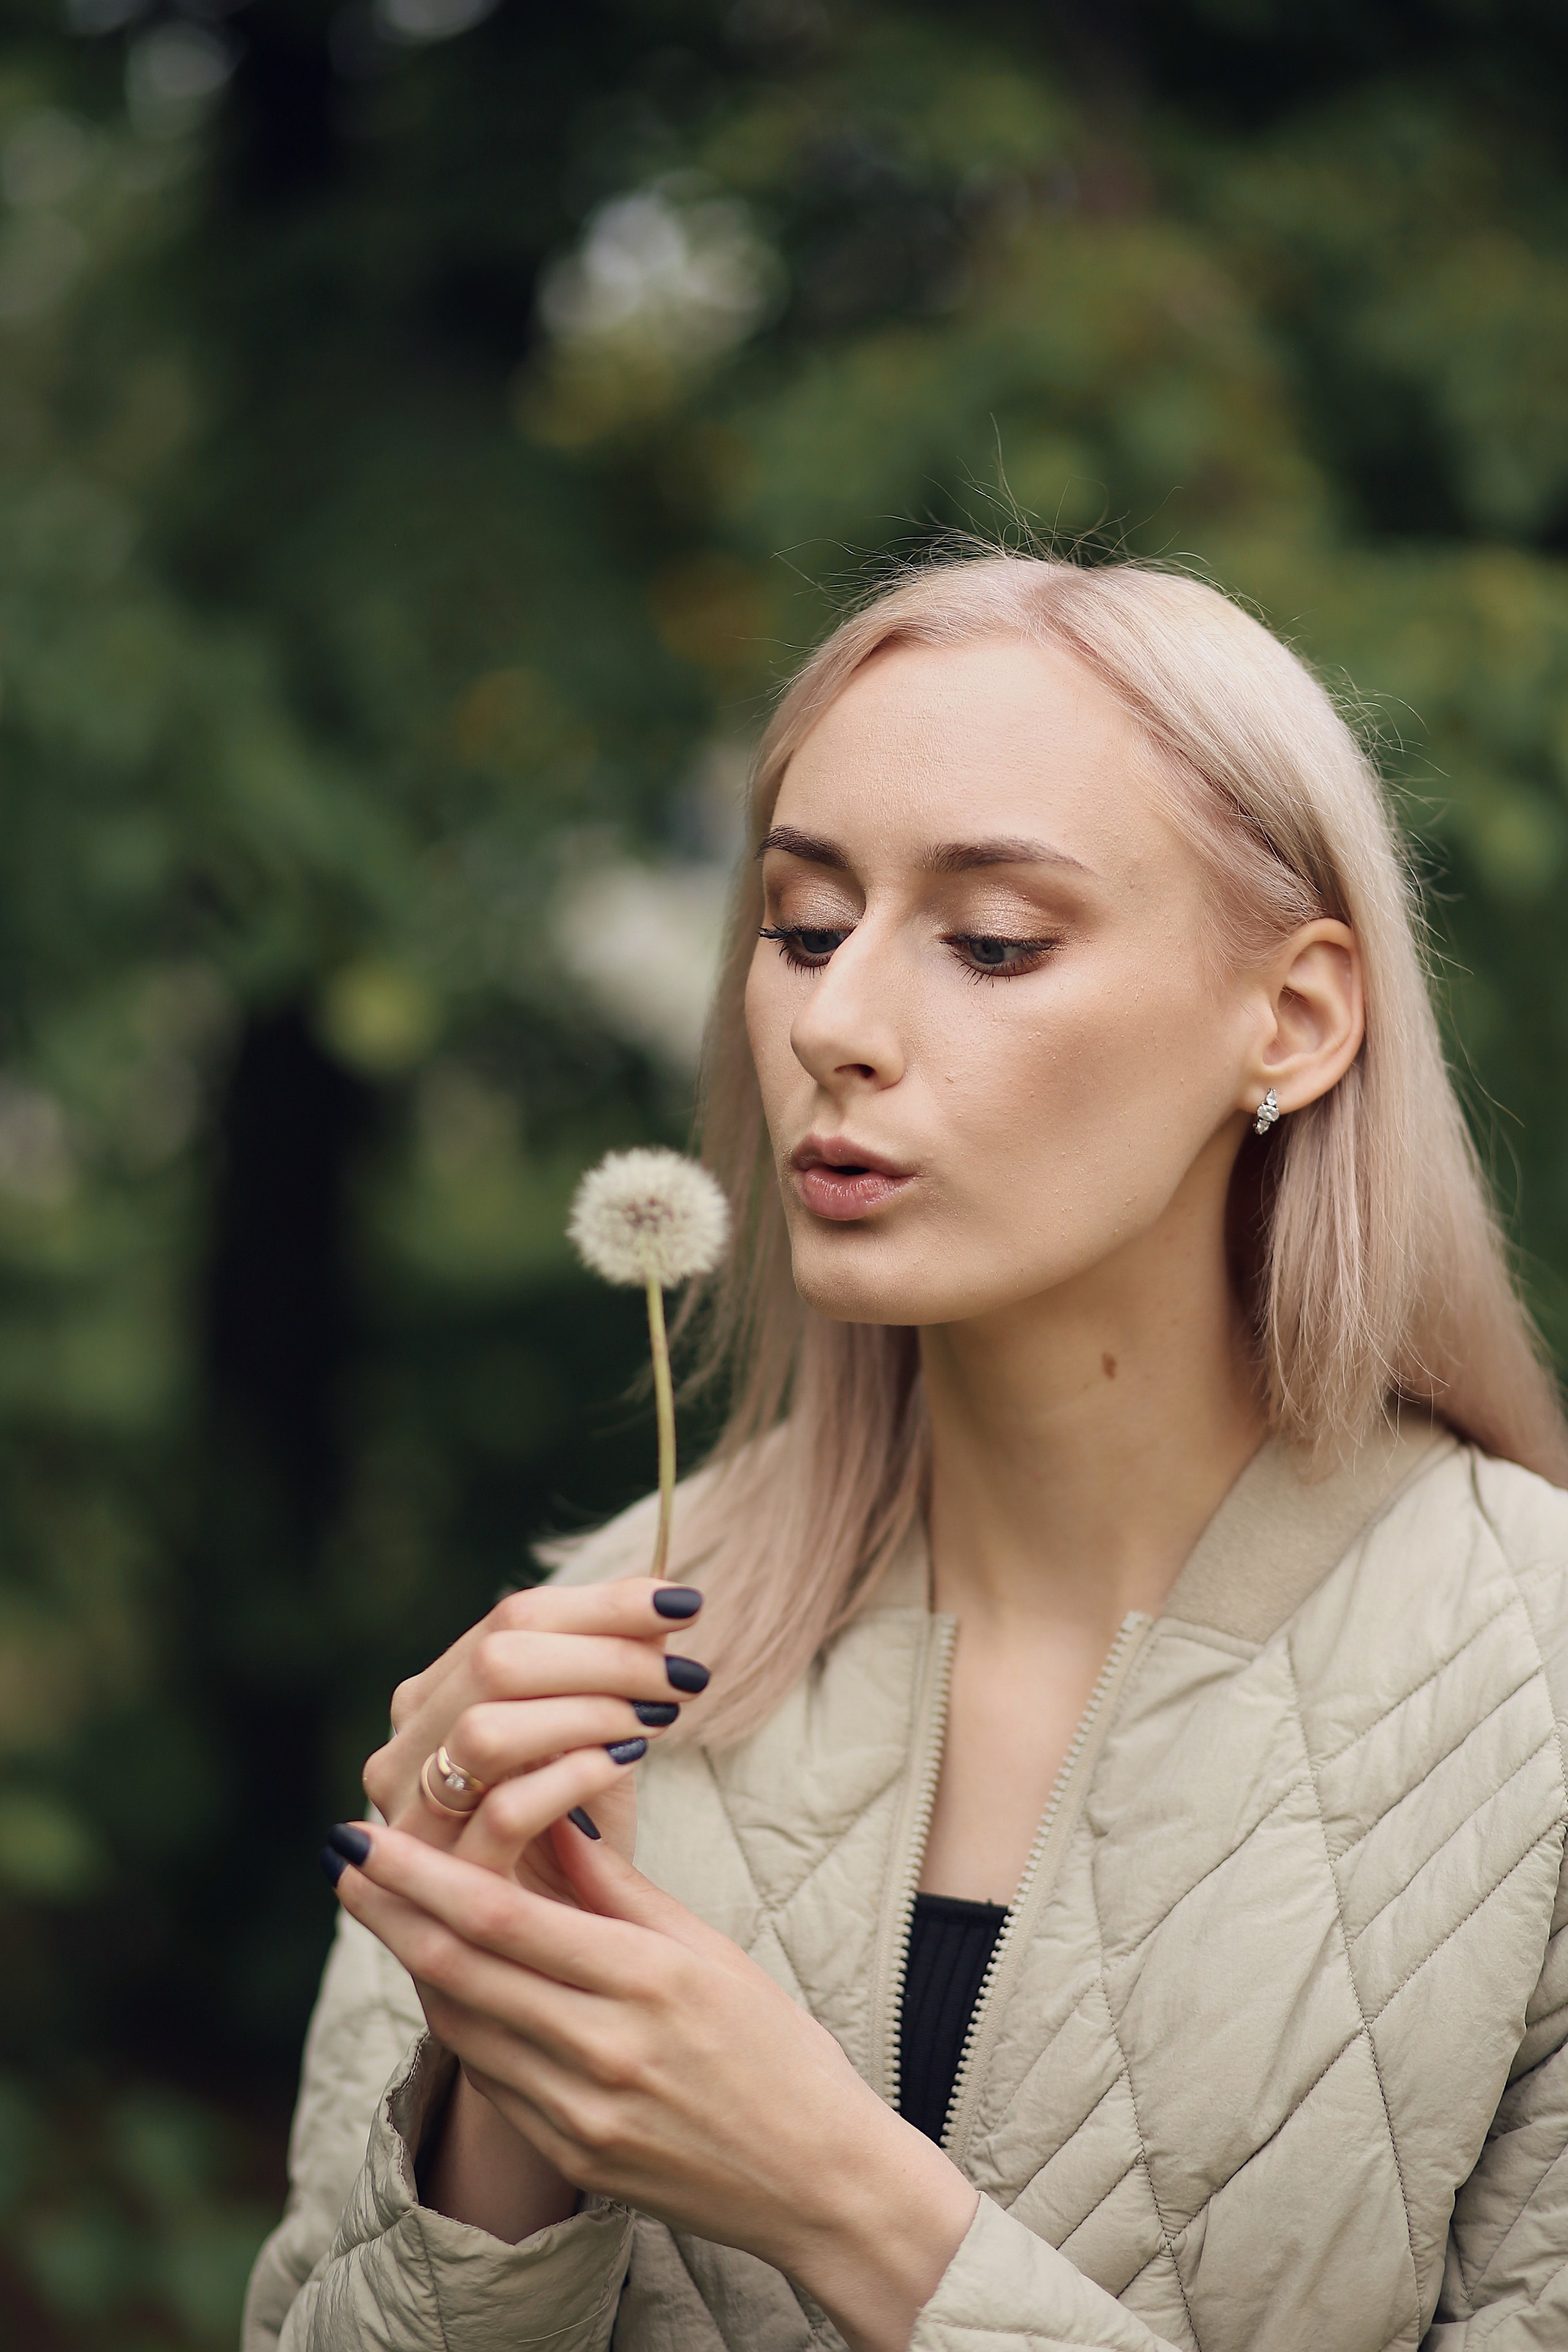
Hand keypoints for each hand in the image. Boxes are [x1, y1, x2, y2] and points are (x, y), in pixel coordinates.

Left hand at [332, 1812, 978, 2351]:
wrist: (819, 2182)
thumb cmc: (776, 2047)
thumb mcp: (710, 1949)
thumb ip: (619, 1887)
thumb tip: (548, 1812)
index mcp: (647, 1981)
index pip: (502, 1918)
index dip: (420, 1875)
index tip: (366, 1834)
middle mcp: (604, 2050)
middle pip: (459, 1970)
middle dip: (387, 1908)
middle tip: (339, 1856)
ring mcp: (581, 2113)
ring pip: (463, 2025)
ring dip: (410, 1962)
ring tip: (379, 1906)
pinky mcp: (572, 2157)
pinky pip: (492, 2079)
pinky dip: (460, 2021)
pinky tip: (442, 1981)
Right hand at [361, 1578, 706, 1893]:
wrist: (549, 1960)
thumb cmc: (577, 1840)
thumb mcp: (596, 1742)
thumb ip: (612, 1674)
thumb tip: (667, 1603)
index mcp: (435, 1697)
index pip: (515, 1617)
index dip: (605, 1604)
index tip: (685, 1605)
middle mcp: (405, 1748)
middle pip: (497, 1658)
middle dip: (604, 1653)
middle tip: (683, 1672)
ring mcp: (413, 1815)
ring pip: (488, 1729)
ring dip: (588, 1710)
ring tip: (659, 1717)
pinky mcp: (443, 1883)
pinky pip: (503, 1811)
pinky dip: (571, 1775)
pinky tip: (627, 1763)